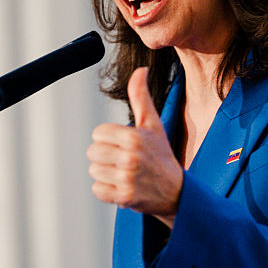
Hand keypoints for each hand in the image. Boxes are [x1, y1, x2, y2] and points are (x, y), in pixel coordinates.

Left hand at [87, 67, 183, 226]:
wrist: (175, 191)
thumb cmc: (161, 154)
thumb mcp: (153, 124)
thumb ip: (141, 96)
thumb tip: (141, 69)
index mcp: (134, 136)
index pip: (98, 133)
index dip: (109, 139)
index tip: (125, 145)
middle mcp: (130, 157)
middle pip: (92, 152)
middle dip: (105, 157)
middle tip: (125, 161)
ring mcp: (127, 178)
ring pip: (94, 171)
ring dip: (106, 174)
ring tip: (125, 174)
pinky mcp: (124, 197)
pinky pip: (97, 190)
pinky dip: (107, 190)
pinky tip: (123, 187)